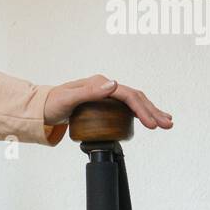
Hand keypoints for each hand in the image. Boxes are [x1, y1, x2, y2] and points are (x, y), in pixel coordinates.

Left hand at [43, 76, 172, 129]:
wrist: (42, 108)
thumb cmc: (52, 104)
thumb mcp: (68, 99)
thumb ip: (89, 92)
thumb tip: (113, 84)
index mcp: (99, 83)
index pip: (127, 95)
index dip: (142, 109)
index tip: (151, 124)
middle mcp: (105, 86)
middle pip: (135, 97)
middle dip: (153, 111)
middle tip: (167, 125)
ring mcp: (106, 93)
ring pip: (135, 101)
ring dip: (151, 111)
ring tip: (166, 122)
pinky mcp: (105, 103)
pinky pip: (128, 106)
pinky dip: (141, 112)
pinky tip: (150, 118)